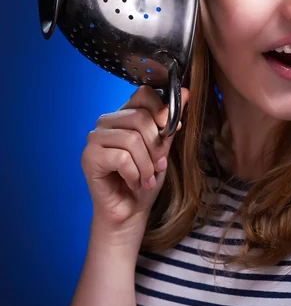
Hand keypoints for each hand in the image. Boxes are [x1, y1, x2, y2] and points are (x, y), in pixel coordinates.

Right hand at [80, 85, 189, 232]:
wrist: (130, 212)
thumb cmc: (145, 181)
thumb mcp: (163, 150)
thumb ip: (170, 123)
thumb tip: (186, 93)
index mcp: (124, 115)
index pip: (143, 94)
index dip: (161, 111)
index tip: (169, 132)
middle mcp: (106, 121)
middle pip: (140, 118)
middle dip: (156, 147)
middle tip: (158, 167)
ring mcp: (95, 138)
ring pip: (132, 139)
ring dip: (146, 166)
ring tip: (146, 179)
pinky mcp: (89, 156)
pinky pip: (121, 158)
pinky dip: (134, 175)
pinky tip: (132, 183)